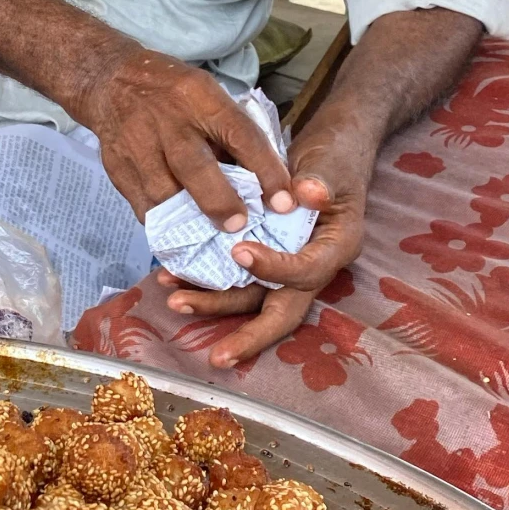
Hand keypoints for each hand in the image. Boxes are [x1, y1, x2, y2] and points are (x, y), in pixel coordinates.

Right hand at [77, 44, 295, 227]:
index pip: (240, 135)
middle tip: (240, 226)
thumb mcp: (207, 95)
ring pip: (164, 193)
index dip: (266, 171)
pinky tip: (181, 231)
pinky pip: (143, 205)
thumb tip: (262, 182)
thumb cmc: (173, 92)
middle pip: (195, 167)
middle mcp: (168, 120)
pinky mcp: (117, 166)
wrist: (111, 81)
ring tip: (212, 236)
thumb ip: (229, 134)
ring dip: (191, 220)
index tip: (284, 202)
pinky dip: (165, 223)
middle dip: (221, 201)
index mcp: (200, 97)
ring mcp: (138, 144)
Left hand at [160, 110, 374, 367]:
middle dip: (249, 336)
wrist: (328, 153)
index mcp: (335, 248)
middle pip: (283, 311)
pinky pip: (236, 280)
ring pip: (251, 299)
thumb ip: (319, 180)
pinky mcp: (265, 261)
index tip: (239, 252)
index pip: (307, 271)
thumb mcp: (330, 164)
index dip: (275, 268)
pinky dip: (206, 283)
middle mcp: (312, 267)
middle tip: (215, 356)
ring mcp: (286, 268)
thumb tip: (309, 192)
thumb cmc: (332, 158)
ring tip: (175, 301)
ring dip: (214, 304)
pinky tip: (173, 280)